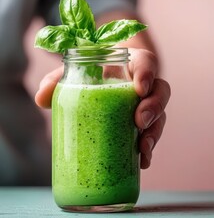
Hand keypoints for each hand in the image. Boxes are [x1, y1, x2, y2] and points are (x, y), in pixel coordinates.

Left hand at [35, 48, 170, 168]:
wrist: (105, 78)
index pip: (147, 63)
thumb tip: (42, 99)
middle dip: (154, 107)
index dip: (147, 74)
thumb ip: (58, 80)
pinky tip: (142, 161)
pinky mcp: (145, 126)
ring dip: (154, 133)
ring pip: (160, 116)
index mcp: (132, 65)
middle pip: (161, 92)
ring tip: (143, 148)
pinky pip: (152, 136)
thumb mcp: (76, 73)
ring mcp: (147, 106)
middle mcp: (145, 85)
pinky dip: (149, 150)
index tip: (140, 88)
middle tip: (140, 121)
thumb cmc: (94, 72)